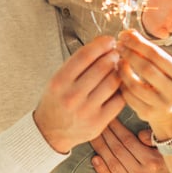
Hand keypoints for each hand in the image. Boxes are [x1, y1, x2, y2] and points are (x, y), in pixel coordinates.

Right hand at [34, 35, 124, 152]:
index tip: (109, 40)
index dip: (100, 44)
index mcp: (59, 82)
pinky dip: (122, 89)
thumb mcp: (58, 79)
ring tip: (118, 67)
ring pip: (113, 82)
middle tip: (116, 53)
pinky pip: (118, 100)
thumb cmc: (57, 100)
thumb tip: (103, 43)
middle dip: (113, 56)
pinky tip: (119, 84)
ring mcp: (86, 111)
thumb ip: (78, 63)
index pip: (85, 55)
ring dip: (119, 71)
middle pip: (102, 67)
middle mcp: (72, 96)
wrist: (50, 131)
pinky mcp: (98, 123)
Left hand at [90, 118, 171, 172]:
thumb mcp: (166, 145)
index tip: (109, 118)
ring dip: (100, 148)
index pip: (128, 141)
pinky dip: (102, 169)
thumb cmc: (169, 157)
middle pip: (118, 151)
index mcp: (152, 161)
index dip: (116, 128)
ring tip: (94, 136)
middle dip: (106, 135)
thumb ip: (153, 138)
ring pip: (112, 163)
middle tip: (99, 124)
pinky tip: (94, 158)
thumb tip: (139, 134)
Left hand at [116, 30, 171, 136]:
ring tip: (118, 62)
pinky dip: (122, 85)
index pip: (156, 54)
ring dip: (123, 71)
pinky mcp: (149, 115)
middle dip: (129, 55)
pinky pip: (130, 98)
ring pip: (135, 85)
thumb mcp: (162, 64)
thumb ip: (147, 49)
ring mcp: (163, 105)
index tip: (124, 36)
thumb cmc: (163, 79)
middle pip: (146, 69)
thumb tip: (128, 33)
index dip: (137, 44)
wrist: (170, 109)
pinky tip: (118, 77)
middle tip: (118, 46)